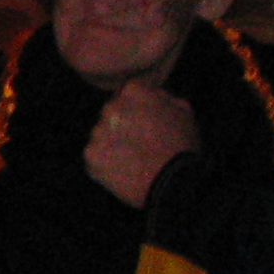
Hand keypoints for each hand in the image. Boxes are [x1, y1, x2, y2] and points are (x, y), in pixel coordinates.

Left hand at [85, 84, 198, 207]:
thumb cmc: (182, 146)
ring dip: (111, 143)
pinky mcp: (90, 154)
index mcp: (133, 91)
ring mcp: (97, 131)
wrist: (173, 183)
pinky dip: (105, 163)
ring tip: (131, 159)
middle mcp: (110, 106)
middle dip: (121, 124)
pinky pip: (94, 156)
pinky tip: (122, 170)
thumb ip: (162, 96)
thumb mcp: (183, 110)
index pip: (127, 92)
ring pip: (101, 134)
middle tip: (138, 142)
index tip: (143, 121)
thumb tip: (151, 94)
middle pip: (111, 112)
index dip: (136, 108)